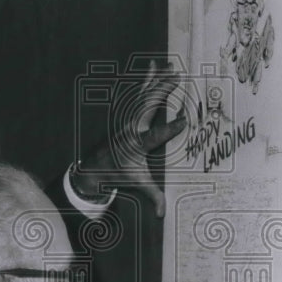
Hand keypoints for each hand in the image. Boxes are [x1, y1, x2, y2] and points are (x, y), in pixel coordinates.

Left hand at [75, 60, 185, 217]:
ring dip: (158, 80)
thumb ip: (153, 196)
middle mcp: (133, 127)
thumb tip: (162, 215)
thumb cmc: (120, 174)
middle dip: (162, 92)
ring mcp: (129, 118)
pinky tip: (153, 66)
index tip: (184, 120)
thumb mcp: (137, 184)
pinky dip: (147, 79)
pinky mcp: (128, 113)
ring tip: (169, 67)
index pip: (155, 136)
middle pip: (149, 107)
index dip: (169, 129)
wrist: (96, 165)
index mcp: (137, 145)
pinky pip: (139, 93)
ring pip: (145, 96)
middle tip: (177, 77)